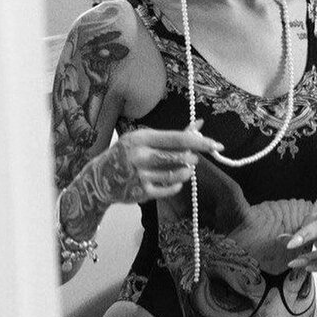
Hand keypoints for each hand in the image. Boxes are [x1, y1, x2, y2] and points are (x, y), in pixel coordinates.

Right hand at [102, 120, 222, 203]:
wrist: (100, 178)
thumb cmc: (128, 154)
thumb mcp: (145, 139)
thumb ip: (173, 135)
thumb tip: (200, 124)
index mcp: (141, 137)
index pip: (177, 138)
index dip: (200, 142)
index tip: (216, 145)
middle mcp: (140, 155)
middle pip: (180, 156)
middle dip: (192, 158)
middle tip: (192, 158)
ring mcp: (140, 175)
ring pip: (178, 174)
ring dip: (186, 172)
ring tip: (184, 169)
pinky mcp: (142, 193)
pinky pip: (170, 188)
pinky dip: (177, 184)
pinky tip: (175, 181)